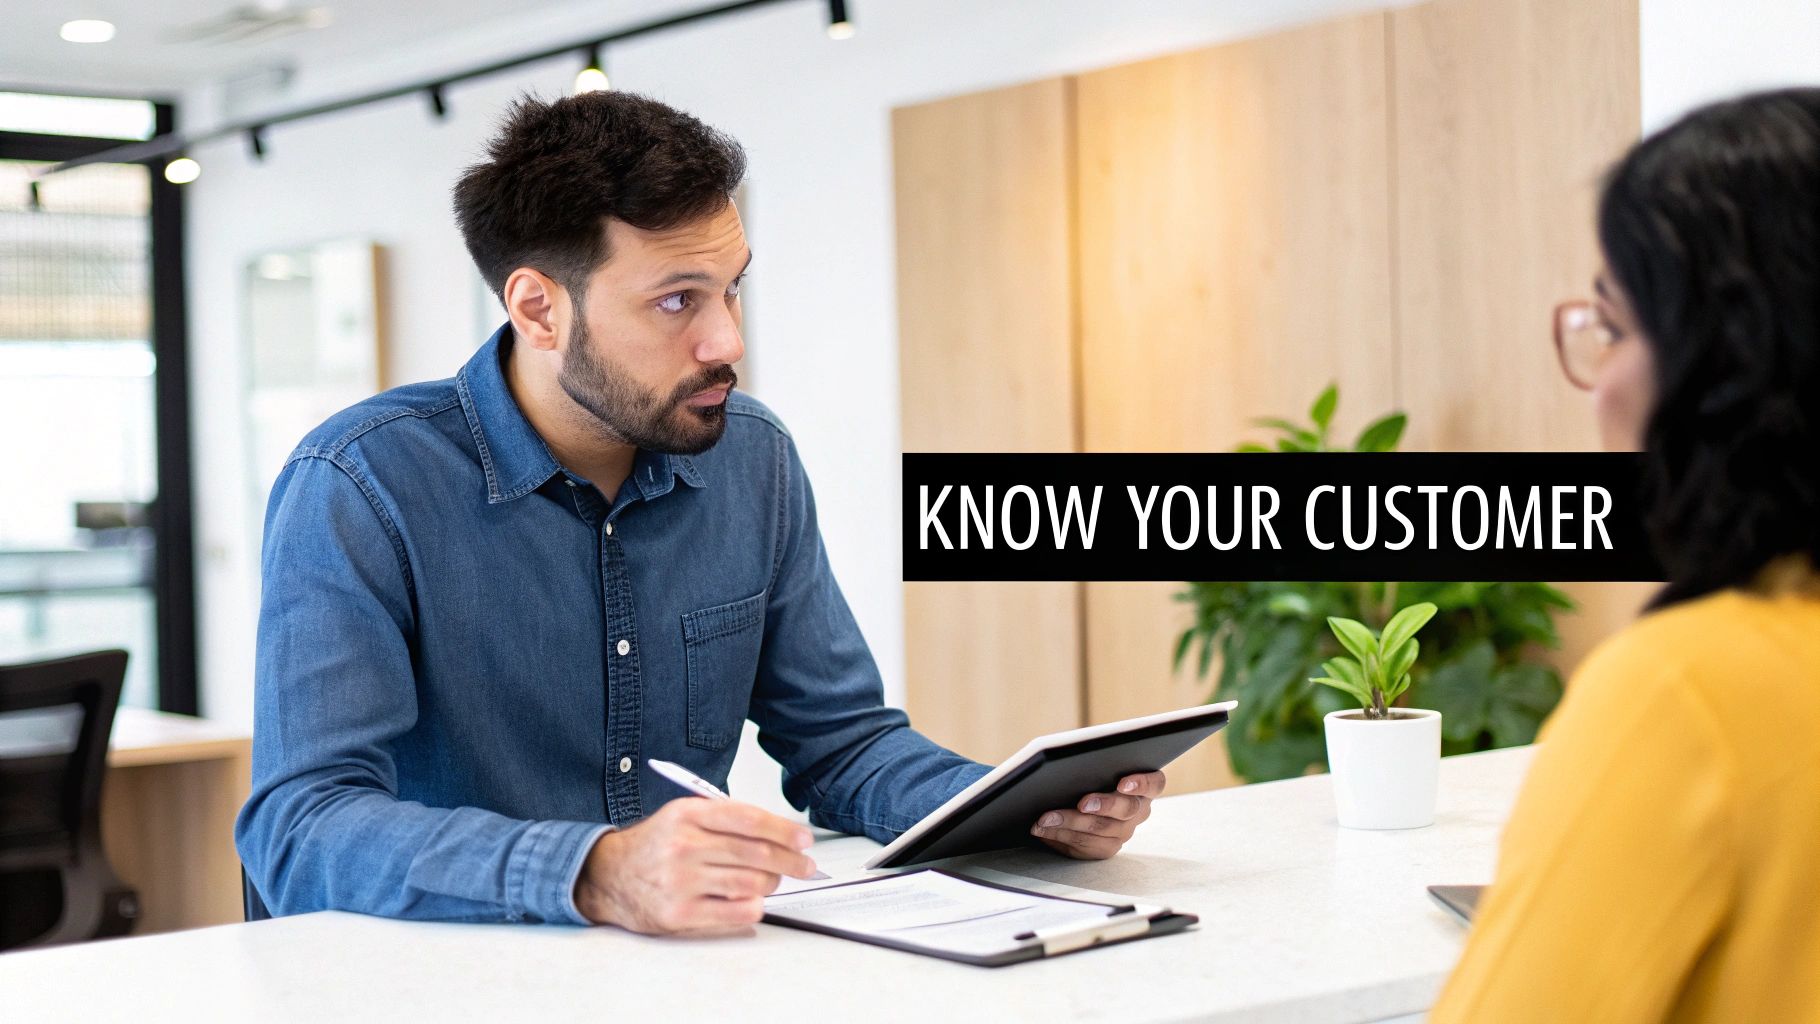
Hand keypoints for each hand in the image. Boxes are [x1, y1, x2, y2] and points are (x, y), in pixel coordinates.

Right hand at [573, 798, 818, 934]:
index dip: (783, 830)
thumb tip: (778, 834)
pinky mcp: (680, 913)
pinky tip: (753, 900)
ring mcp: (681, 881)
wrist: (608, 876)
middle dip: (790, 860)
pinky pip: (735, 911)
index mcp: (687, 815)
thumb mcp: (682, 816)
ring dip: (771, 883)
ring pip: (750, 882)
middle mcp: (684, 845)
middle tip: (805, 866)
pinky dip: (754, 906)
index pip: (748, 819)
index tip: (803, 839)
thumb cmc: (655, 846)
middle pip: (755, 852)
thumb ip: (725, 820)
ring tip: (772, 881)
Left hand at [1029, 771, 1165, 859]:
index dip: (1142, 783)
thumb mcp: (1092, 764)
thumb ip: (1092, 761)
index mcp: (1144, 785)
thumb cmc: (1086, 772)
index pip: (1154, 782)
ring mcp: (1124, 832)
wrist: (1069, 796)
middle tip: (1082, 803)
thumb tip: (1069, 756)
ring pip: (1101, 830)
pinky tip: (1042, 829)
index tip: (1122, 783)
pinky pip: (1085, 846)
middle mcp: (1139, 810)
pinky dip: (1061, 835)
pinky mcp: (1106, 848)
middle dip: (1103, 805)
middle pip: (1127, 809)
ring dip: (1070, 822)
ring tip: (1045, 818)